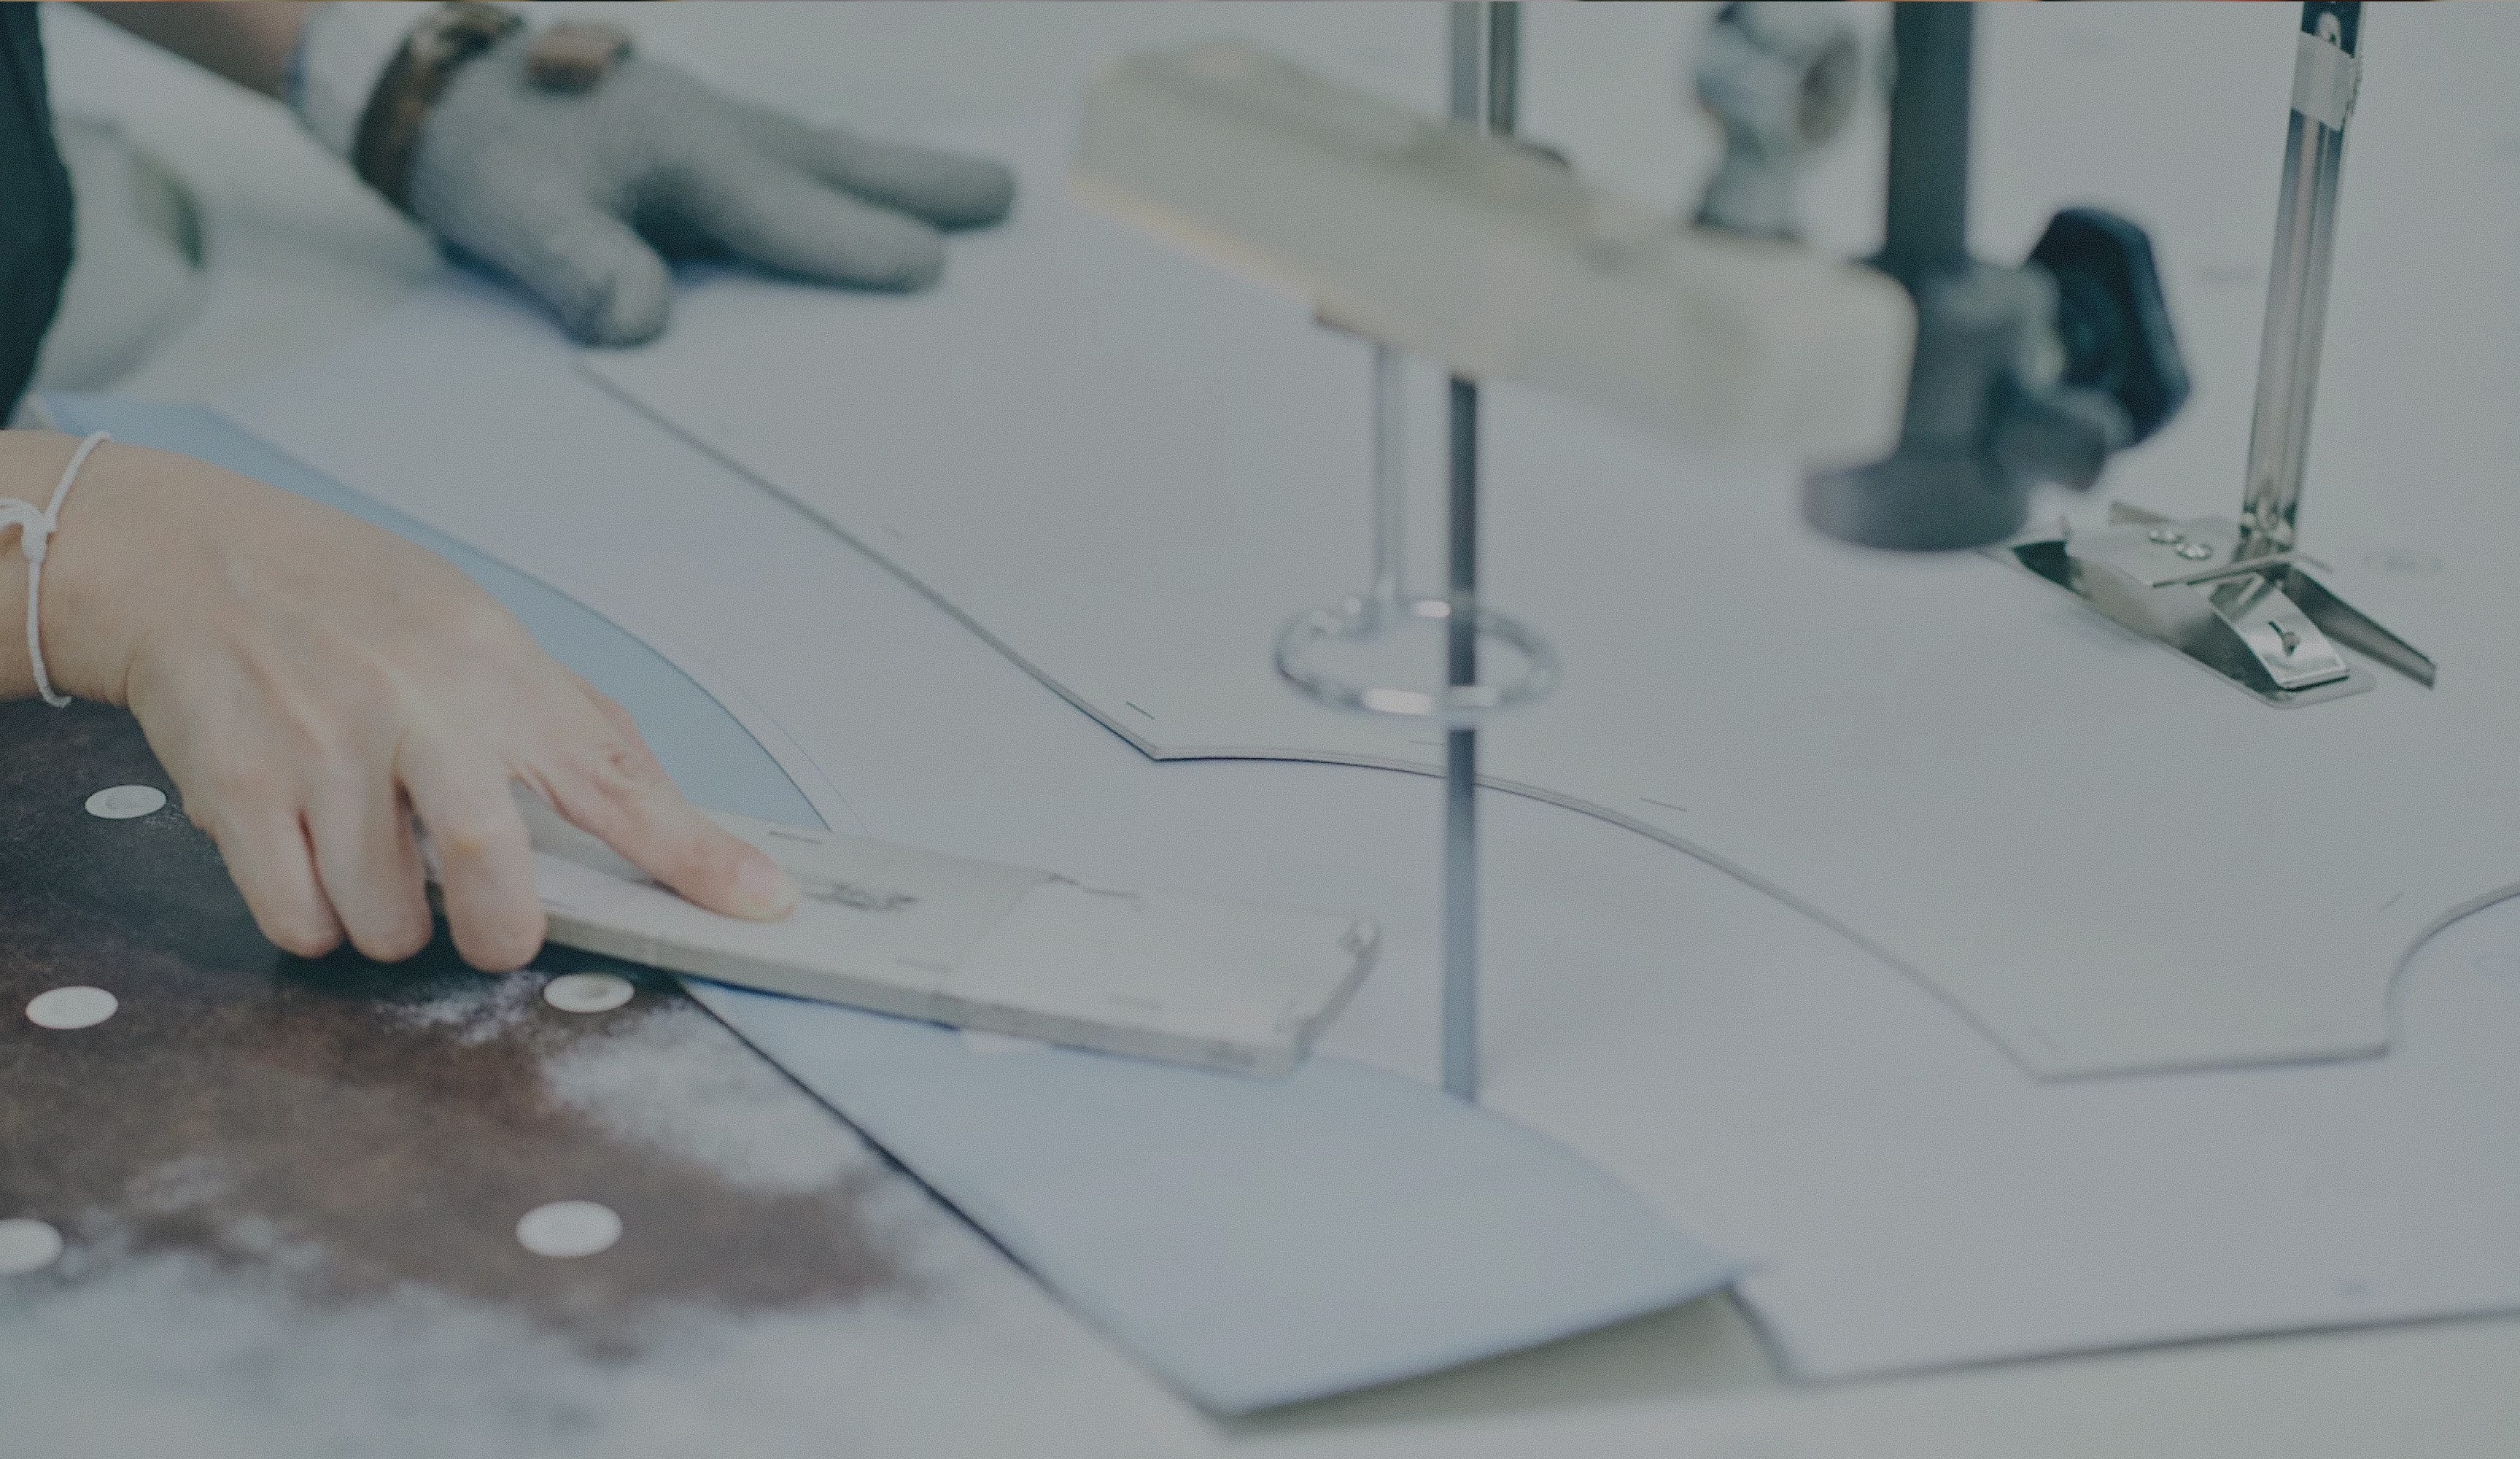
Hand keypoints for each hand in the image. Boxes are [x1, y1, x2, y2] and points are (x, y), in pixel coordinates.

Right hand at [6, 432, 798, 969]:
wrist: (189, 560)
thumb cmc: (353, 606)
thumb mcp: (478, 633)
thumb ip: (565, 727)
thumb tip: (662, 814)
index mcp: (500, 671)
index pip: (619, 779)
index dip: (697, 855)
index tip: (763, 904)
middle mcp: (421, 705)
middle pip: (490, 867)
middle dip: (499, 931)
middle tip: (493, 931)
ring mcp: (326, 746)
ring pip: (384, 918)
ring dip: (388, 925)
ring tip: (373, 863)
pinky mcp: (239, 784)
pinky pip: (296, 916)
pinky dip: (311, 919)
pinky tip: (309, 861)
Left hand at [406, 24, 1013, 345]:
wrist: (435, 79)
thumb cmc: (481, 151)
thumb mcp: (513, 215)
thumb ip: (579, 268)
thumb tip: (639, 325)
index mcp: (688, 154)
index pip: (787, 213)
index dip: (854, 246)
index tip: (929, 271)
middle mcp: (720, 133)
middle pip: (841, 167)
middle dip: (924, 186)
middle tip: (1005, 197)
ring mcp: (718, 125)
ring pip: (830, 155)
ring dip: (903, 175)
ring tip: (983, 190)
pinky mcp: (703, 131)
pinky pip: (800, 156)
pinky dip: (849, 173)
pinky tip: (868, 187)